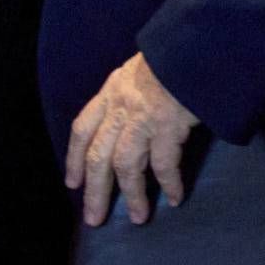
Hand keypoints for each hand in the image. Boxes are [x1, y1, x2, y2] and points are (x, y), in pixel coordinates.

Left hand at [66, 53, 198, 226]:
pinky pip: (164, 165)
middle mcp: (120, 108)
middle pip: (99, 156)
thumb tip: (122, 124)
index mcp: (109, 93)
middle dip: (95, 191)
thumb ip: (125, 96)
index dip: (74, 159)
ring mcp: (143, 118)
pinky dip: (169, 184)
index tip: (72, 183)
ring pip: (127, 166)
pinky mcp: (168, 126)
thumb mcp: (134, 72)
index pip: (82, 129)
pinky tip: (175, 198)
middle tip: (94, 219)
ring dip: (132, 195)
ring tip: (139, 218)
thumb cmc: (168, 59)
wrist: (192, 45)